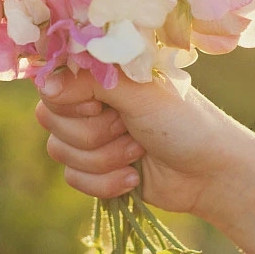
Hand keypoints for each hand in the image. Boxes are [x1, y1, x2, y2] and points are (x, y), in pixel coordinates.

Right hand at [34, 69, 229, 215]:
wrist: (210, 173)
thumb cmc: (183, 121)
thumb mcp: (138, 93)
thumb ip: (90, 82)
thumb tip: (44, 83)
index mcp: (101, 73)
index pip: (52, 80)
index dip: (70, 99)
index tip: (99, 106)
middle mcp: (91, 100)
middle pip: (51, 118)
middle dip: (94, 132)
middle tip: (130, 127)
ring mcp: (91, 135)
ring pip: (60, 150)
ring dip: (104, 158)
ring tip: (138, 150)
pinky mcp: (95, 168)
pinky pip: (73, 178)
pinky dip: (105, 181)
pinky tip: (134, 177)